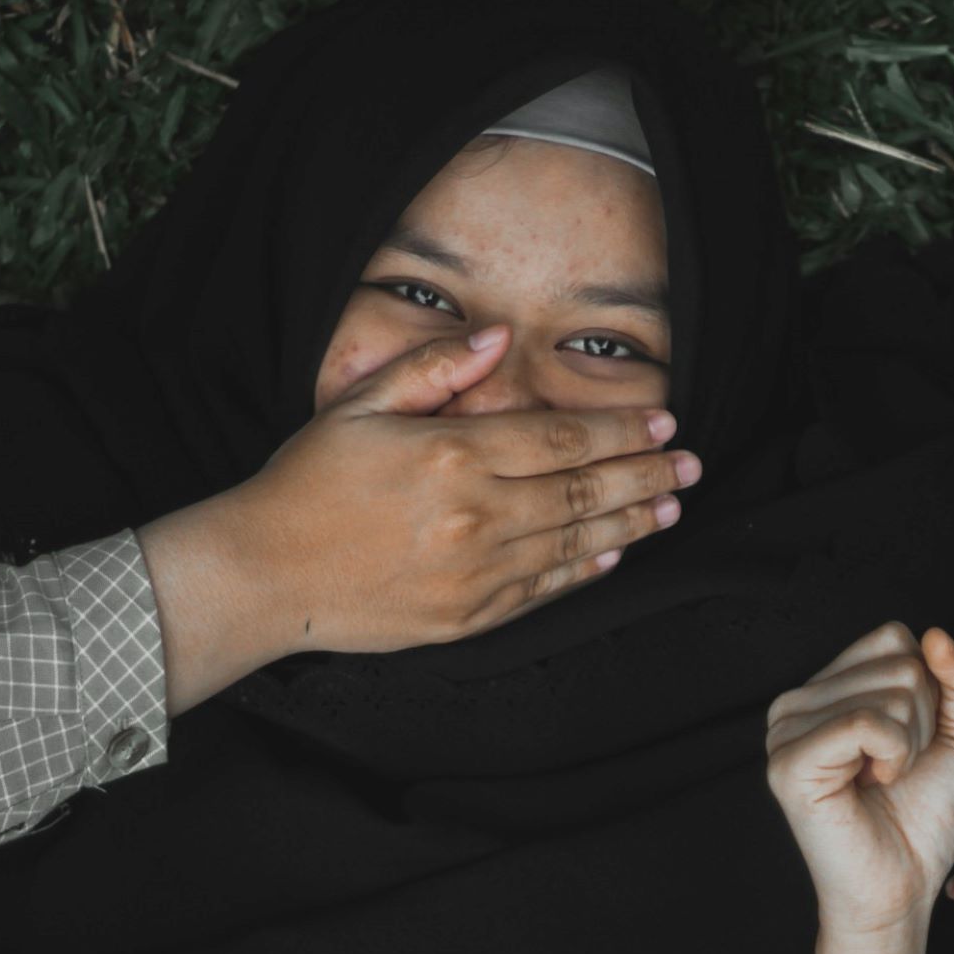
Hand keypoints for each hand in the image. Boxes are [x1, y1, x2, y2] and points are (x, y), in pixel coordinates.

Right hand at [223, 327, 696, 653]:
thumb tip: (499, 338)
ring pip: (575, 542)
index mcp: (452, 456)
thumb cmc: (305, 482)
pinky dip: (586, 569)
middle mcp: (475, 515)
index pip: (562, 439)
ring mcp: (476, 572)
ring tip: (670, 505)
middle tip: (691, 464)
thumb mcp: (359, 406)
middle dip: (646, 474)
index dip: (621, 429)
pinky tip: (615, 552)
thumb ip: (435, 370)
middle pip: (584, 491)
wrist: (262, 574)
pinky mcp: (468, 615)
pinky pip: (544, 589)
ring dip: (631, 522)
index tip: (664, 422)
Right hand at [765, 624, 953, 941]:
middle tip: (895, 769)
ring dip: (909, 745)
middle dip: (923, 722)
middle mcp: (799, 700)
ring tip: (881, 780)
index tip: (909, 743)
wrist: (902, 887)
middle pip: (900, 662)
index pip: (895, 637)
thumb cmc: (923, 819)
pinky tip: (870, 784)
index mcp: (830, 687)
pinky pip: (867, 723)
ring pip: (890, 691)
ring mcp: (786, 728)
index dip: (929, 693)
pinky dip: (891, 756)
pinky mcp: (789, 761)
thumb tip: (937, 635)